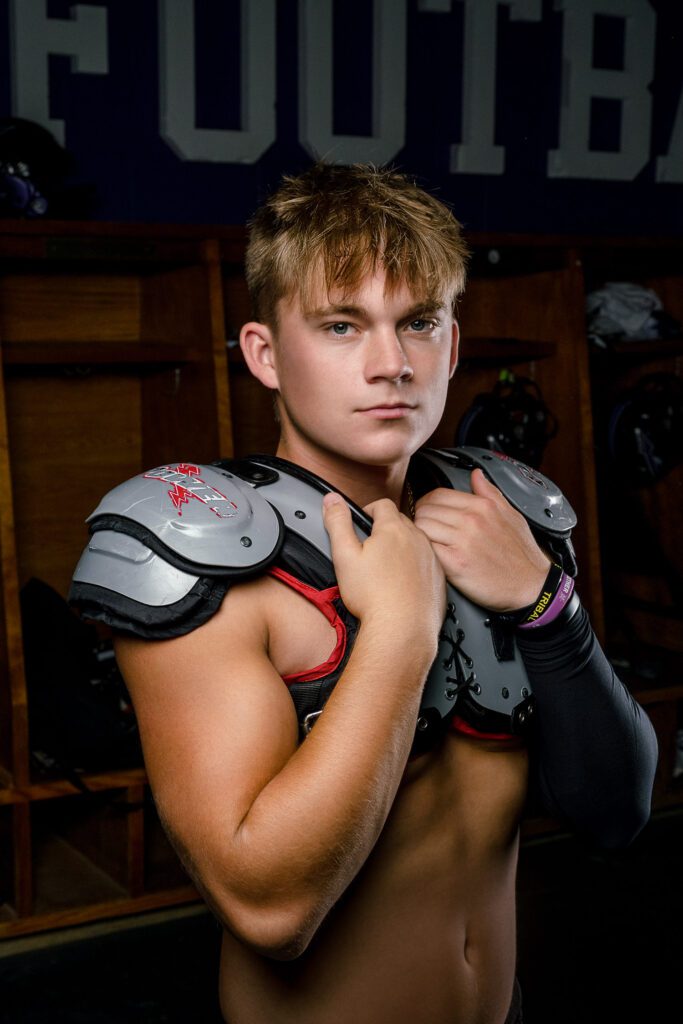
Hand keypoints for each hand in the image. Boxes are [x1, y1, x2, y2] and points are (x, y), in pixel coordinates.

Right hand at [322, 493, 445, 641]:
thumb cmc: (374, 596)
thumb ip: (338, 522)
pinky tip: (401, 583)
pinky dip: (415, 566)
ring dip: (401, 546)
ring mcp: (431, 557)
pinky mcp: (439, 577)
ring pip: (415, 541)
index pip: (382, 504)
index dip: (368, 510)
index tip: (362, 522)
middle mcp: (417, 538)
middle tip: (369, 547)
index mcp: (393, 529)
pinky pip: (426, 562)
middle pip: (400, 521)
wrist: (402, 629)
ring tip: (385, 567)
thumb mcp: (344, 555)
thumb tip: (333, 500)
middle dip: (384, 529)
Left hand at [413, 468, 549, 611]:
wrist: (531, 586)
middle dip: (420, 519)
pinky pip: (427, 548)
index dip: (427, 504)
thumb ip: (490, 493)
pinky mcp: (456, 563)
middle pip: (425, 509)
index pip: (437, 494)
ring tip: (428, 544)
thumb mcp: (511, 515)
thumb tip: (476, 475)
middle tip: (426, 531)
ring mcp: (463, 541)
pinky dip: (424, 551)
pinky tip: (432, 557)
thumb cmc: (521, 555)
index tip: (427, 513)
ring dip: (420, 535)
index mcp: (482, 506)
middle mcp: (472, 520)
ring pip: (422, 527)